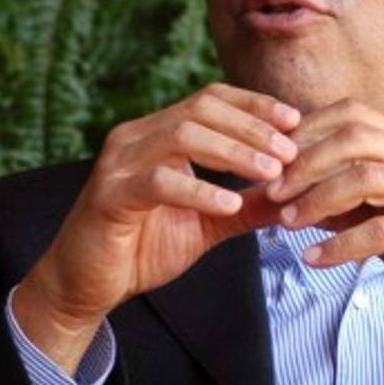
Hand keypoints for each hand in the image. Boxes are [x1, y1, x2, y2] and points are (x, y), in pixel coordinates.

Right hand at [13, 84, 299, 372]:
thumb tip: (296, 197)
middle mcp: (136, 137)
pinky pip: (159, 181)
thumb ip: (248, 207)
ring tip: (272, 172)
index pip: (211, 98)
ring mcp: (119, 162)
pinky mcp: (110, 195)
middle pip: (201, 109)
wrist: (87, 285)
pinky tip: (229, 203)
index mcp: (158, 133)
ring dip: (234, 151)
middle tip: (290, 150)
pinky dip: (199, 189)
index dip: (254, 105)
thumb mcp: (208, 223)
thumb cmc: (144, 248)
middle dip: (252, 127)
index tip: (296, 120)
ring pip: (182, 136)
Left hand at [265, 99, 383, 342]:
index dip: (306, 132)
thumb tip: (296, 196)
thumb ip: (351, 202)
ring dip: (318, 199)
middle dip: (304, 162)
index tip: (272, 161)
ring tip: (287, 223)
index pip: (354, 115)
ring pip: (368, 176)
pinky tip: (316, 259)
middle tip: (272, 192)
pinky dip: (342, 244)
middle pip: (356, 136)